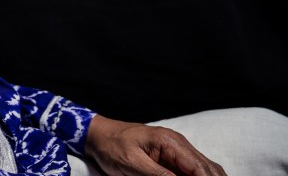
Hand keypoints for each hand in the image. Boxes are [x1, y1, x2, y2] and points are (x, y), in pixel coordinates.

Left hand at [84, 115, 226, 175]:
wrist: (98, 135)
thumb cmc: (111, 146)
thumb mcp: (132, 164)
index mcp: (170, 142)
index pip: (200, 168)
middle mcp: (178, 144)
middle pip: (208, 168)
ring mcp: (176, 150)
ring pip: (203, 169)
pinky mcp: (170, 158)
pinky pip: (191, 171)